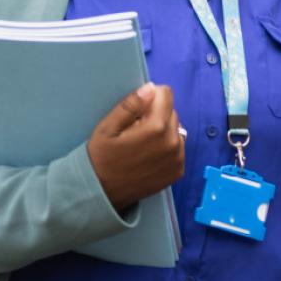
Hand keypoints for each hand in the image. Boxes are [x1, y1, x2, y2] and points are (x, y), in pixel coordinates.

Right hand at [87, 83, 184, 212]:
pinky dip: (167, 147)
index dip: (151, 97)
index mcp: (156, 128)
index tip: (139, 108)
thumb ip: (130, 105)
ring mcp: (178, 158)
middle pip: (172, 112)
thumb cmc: (101, 157)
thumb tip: (150, 88)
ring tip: (143, 143)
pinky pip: (178, 147)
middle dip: (156, 114)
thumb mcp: (108, 127)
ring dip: (164, 130)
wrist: (102, 192)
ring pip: (177, 129)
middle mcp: (173, 142)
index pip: (166, 95)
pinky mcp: (178, 171)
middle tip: (136, 128)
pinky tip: (150, 155)